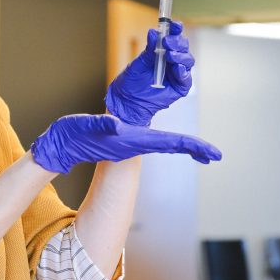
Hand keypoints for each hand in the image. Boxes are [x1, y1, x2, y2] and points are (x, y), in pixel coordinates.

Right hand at [30, 113, 221, 173]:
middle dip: (195, 149)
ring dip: (186, 146)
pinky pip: (157, 139)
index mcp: (133, 140)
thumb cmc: (73, 136)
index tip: (213, 154)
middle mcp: (137, 142)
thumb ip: (101, 125)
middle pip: (173, 145)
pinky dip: (172, 140)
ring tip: (204, 151)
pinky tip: (180, 142)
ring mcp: (134, 140)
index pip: (169, 142)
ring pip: (167, 143)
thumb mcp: (87, 127)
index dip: (192, 145)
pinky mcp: (129, 136)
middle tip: (217, 155)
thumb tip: (115, 124)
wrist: (62, 145)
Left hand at [106, 21, 193, 125]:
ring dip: (180, 56)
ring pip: (187, 60)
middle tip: (167, 42)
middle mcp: (173, 60)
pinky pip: (186, 78)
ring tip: (169, 55)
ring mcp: (177, 74)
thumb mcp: (139, 63)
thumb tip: (153, 32)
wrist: (127, 101)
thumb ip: (149, 50)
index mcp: (164, 51)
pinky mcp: (180, 87)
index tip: (173, 24)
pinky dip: (183, 72)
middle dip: (177, 42)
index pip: (174, 37)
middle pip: (183, 47)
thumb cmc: (132, 81)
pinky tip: (176, 68)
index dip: (175, 29)